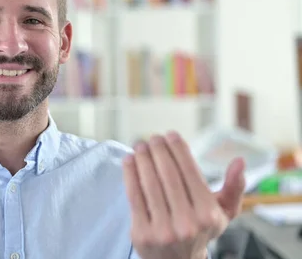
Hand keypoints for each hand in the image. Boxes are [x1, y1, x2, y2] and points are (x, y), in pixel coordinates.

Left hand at [122, 131, 245, 258]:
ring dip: (143, 159)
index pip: (190, 173)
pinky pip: (134, 197)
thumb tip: (239, 161)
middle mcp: (187, 223)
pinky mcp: (142, 233)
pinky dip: (130, 175)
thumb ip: (233, 188)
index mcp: (208, 214)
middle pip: (168, 175)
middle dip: (158, 151)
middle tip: (152, 138)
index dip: (178, 150)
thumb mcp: (223, 214)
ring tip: (140, 146)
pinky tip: (129, 161)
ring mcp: (163, 230)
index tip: (170, 135)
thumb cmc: (200, 230)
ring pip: (150, 184)